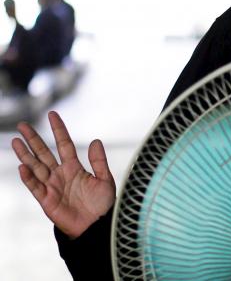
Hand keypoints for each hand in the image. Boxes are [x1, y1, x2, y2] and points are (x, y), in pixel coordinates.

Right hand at [12, 111, 115, 238]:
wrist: (97, 226)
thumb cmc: (102, 204)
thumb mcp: (105, 179)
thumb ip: (99, 161)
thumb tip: (95, 140)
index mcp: (74, 168)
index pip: (64, 144)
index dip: (58, 130)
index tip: (53, 114)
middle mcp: (60, 174)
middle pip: (44, 153)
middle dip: (34, 139)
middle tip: (22, 125)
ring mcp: (52, 186)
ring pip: (35, 166)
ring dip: (25, 154)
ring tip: (16, 140)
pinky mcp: (46, 200)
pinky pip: (35, 186)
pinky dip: (28, 177)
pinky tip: (22, 166)